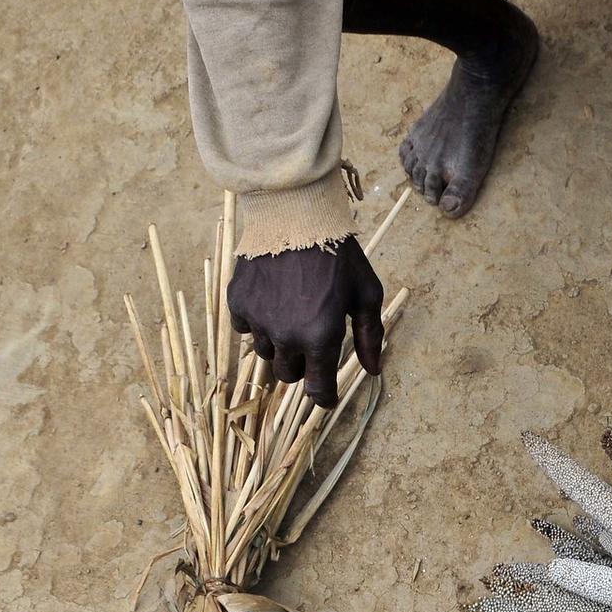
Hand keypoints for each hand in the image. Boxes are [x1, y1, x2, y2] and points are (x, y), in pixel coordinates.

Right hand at [227, 238, 384, 405]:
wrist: (296, 215)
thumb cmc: (339, 255)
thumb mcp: (366, 294)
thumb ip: (370, 336)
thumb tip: (373, 371)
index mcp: (320, 337)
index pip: (317, 391)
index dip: (323, 397)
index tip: (325, 395)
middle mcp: (286, 336)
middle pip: (288, 375)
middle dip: (301, 365)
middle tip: (310, 340)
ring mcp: (258, 320)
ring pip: (266, 352)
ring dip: (278, 344)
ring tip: (290, 315)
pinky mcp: (238, 302)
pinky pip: (245, 328)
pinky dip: (257, 322)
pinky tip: (271, 301)